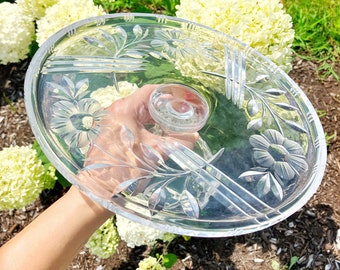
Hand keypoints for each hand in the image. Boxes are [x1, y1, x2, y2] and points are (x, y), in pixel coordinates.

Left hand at [77, 84, 197, 197]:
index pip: (150, 92)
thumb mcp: (155, 152)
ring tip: (171, 123)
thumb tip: (194, 136)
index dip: (168, 93)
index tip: (181, 98)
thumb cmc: (126, 166)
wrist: (100, 188)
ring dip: (155, 117)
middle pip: (144, 102)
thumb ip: (177, 143)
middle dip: (163, 107)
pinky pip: (132, 123)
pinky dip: (145, 126)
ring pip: (138, 113)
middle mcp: (115, 111)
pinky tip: (157, 133)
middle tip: (180, 112)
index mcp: (124, 109)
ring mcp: (111, 121)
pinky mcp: (110, 132)